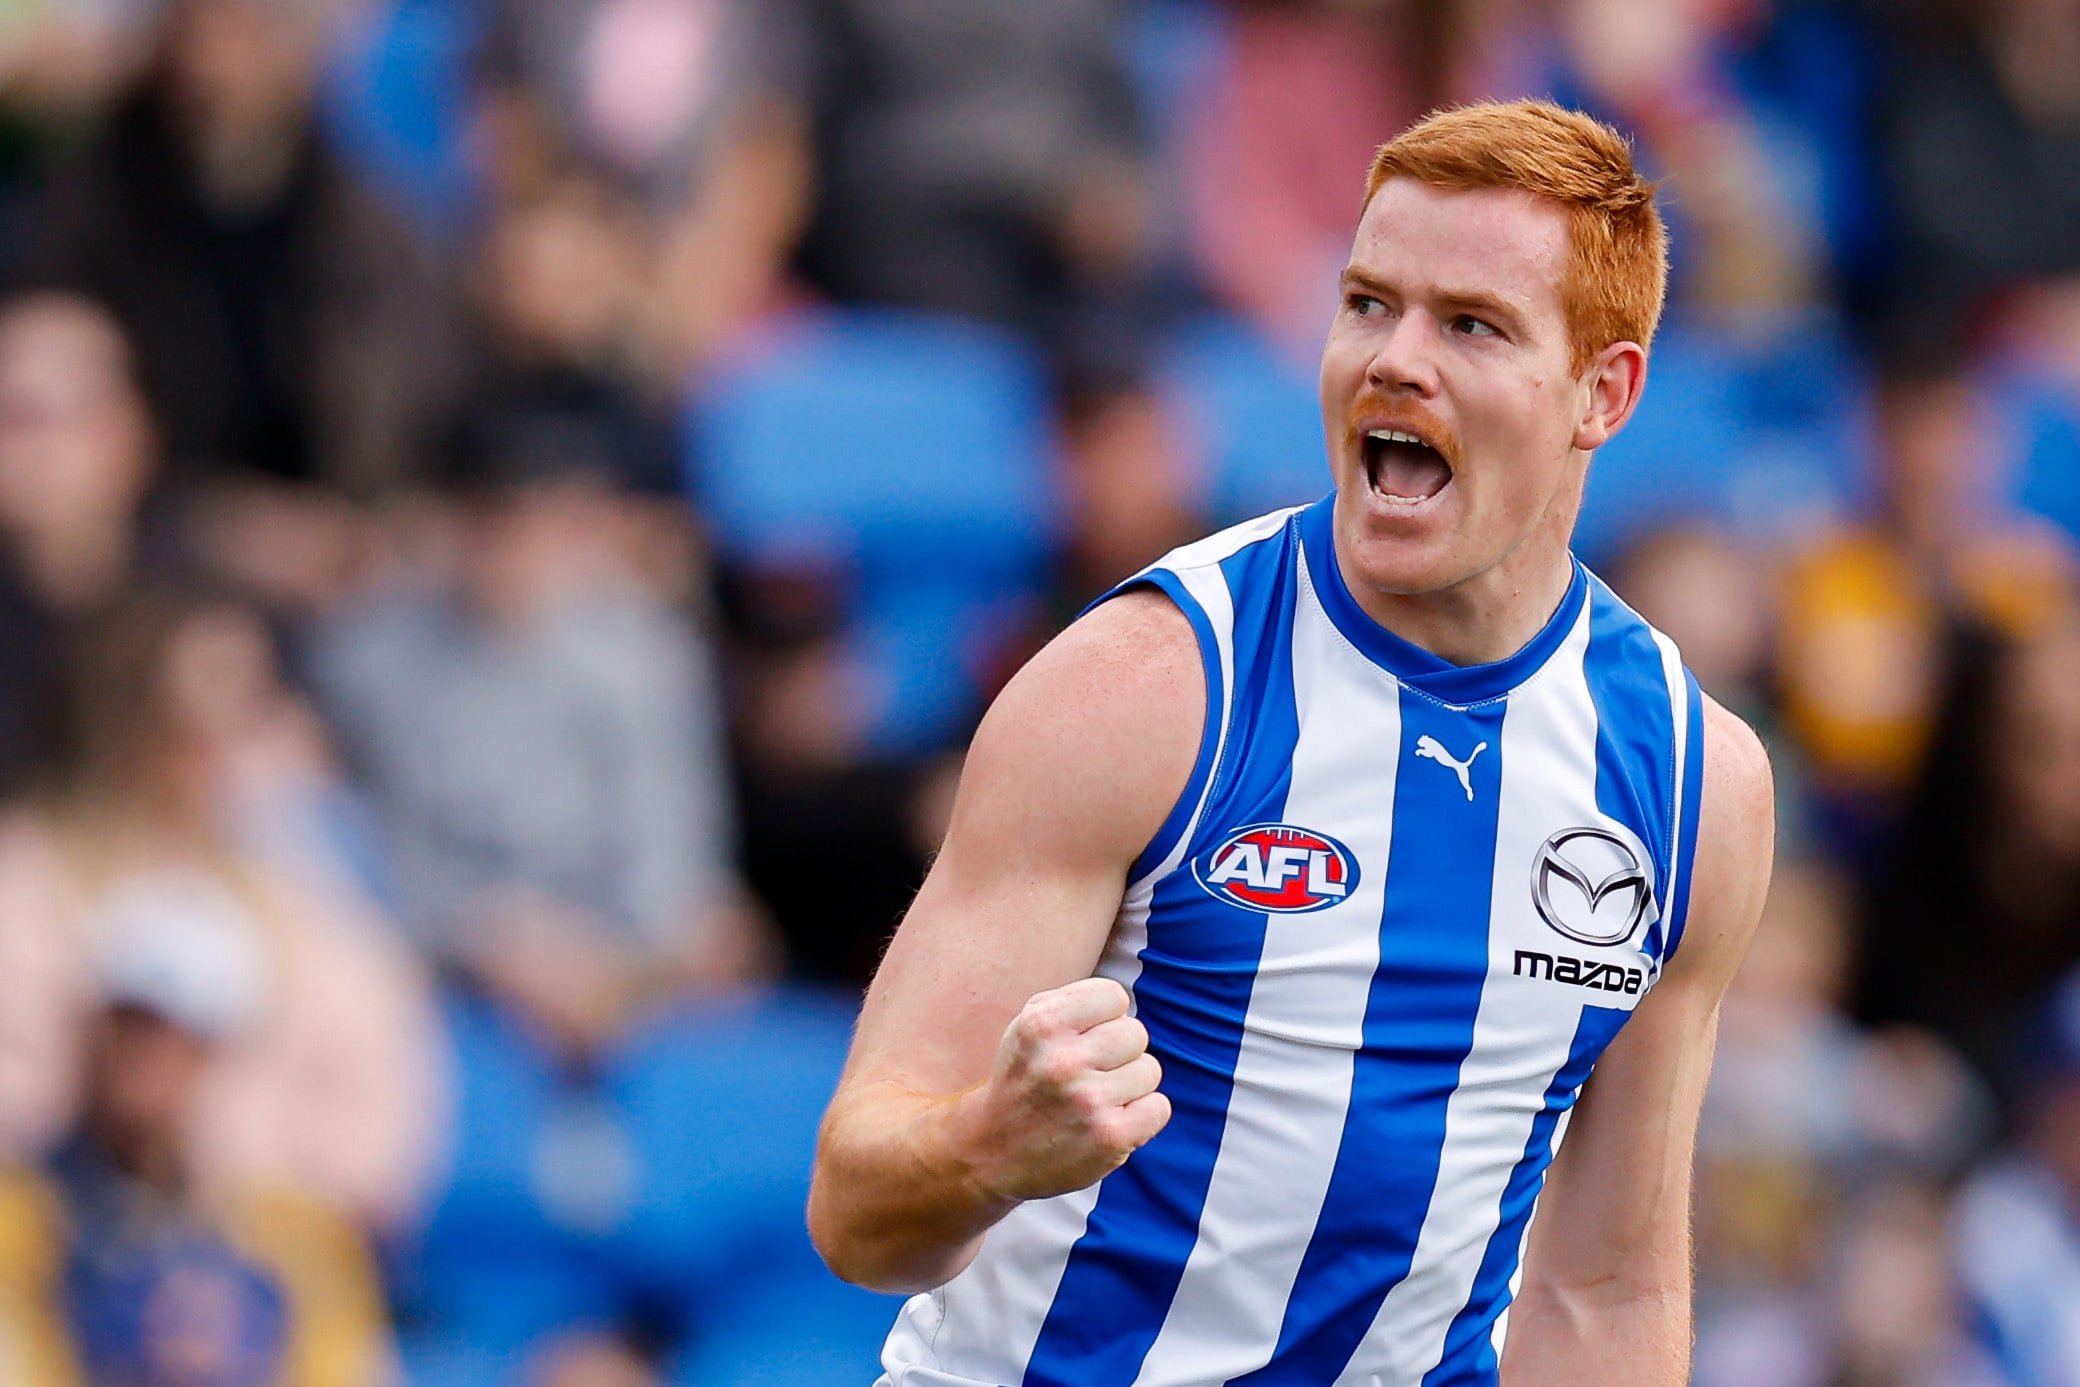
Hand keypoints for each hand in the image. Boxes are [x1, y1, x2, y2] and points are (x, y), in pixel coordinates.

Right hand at [962, 977, 1170, 1202]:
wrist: (992, 1152)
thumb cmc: (1024, 1079)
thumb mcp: (1029, 1026)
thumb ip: (1075, 1002)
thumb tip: (1124, 1004)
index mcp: (1041, 1024)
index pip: (1114, 996)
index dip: (1105, 1017)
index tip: (1086, 1038)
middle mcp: (1063, 1061)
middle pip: (1136, 1033)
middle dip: (1119, 1052)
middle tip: (1091, 1073)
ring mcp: (1088, 1101)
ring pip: (1150, 1070)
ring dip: (1130, 1086)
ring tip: (1097, 1100)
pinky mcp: (1109, 1137)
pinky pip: (1159, 1107)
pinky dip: (1143, 1116)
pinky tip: (1113, 1120)